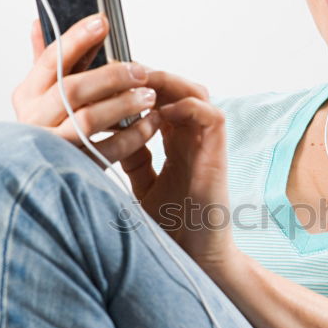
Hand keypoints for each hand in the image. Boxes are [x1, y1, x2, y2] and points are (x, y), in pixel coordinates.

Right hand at [12, 13, 161, 165]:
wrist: (44, 176)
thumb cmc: (50, 127)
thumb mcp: (41, 94)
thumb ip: (46, 62)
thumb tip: (39, 22)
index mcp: (28, 95)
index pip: (51, 60)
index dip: (76, 39)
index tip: (102, 22)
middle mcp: (35, 119)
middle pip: (72, 90)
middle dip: (110, 77)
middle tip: (139, 71)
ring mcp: (54, 145)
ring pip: (88, 120)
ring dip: (123, 105)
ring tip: (149, 96)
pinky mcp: (76, 166)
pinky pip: (108, 150)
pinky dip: (133, 136)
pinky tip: (150, 124)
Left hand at [120, 85, 240, 274]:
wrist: (191, 257)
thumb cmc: (170, 228)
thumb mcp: (141, 186)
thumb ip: (133, 159)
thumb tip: (109, 133)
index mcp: (175, 144)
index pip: (160, 100)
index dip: (138, 86)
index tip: (111, 80)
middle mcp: (192, 139)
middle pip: (177, 88)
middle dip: (150, 76)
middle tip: (121, 71)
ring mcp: (206, 144)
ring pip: (196, 92)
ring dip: (168, 83)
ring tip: (140, 84)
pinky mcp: (217, 153)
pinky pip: (209, 114)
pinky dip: (186, 106)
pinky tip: (159, 112)